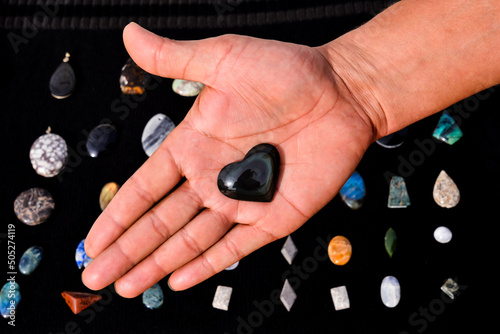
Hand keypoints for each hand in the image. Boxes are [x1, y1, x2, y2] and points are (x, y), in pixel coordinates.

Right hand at [82, 22, 374, 296]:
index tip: (93, 239)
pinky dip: (207, 265)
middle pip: (160, 222)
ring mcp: (243, 199)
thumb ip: (175, 58)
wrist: (342, 91)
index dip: (118, 214)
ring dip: (157, 264)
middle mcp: (212, 176)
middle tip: (96, 275)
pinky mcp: (274, 215)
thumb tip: (130, 34)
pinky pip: (235, 246)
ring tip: (127, 287)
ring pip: (190, 240)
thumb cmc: (287, 71)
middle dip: (128, 250)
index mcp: (195, 144)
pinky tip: (180, 281)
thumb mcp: (224, 58)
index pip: (145, 187)